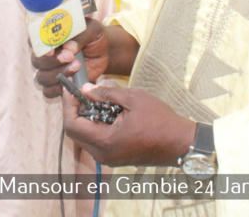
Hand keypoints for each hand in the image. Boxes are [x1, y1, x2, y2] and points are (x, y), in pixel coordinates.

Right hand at [31, 19, 109, 98]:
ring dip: (58, 74)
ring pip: (41, 77)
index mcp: (49, 36)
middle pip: (36, 61)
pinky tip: (72, 81)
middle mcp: (46, 53)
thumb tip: (69, 47)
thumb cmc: (94, 37)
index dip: (40, 46)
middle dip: (53, 61)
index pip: (34, 40)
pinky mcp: (57, 84)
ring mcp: (50, 70)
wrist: (103, 53)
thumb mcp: (92, 30)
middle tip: (71, 57)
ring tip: (77, 66)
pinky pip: (48, 91)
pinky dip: (58, 89)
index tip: (52, 50)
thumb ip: (81, 36)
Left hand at [62, 85, 195, 167]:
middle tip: (79, 93)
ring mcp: (109, 159)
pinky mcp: (116, 158)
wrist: (180, 143)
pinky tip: (105, 112)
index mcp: (106, 141)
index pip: (72, 125)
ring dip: (84, 119)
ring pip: (85, 138)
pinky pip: (96, 142)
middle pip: (75, 134)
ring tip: (93, 100)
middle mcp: (104, 155)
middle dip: (74, 112)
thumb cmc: (160, 120)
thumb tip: (86, 90)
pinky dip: (95, 126)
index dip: (68, 106)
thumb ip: (106, 94)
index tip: (69, 90)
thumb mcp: (134, 98)